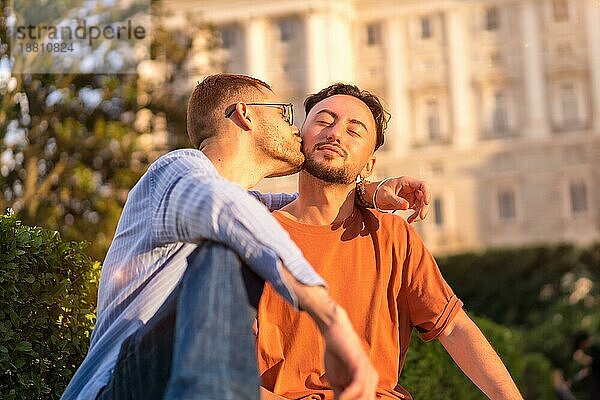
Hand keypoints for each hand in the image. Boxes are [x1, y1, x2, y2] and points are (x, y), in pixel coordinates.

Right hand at [279, 266, 377, 398]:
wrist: (335, 330)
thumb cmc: (336, 354)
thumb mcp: (337, 380)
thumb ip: (341, 394)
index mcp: (367, 383)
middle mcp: (371, 379)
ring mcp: (368, 371)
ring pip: (365, 396)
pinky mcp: (361, 364)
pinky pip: (360, 384)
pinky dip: (351, 394)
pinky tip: (341, 398)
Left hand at [367, 177, 429, 222]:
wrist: (374, 196)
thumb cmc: (379, 192)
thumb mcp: (385, 195)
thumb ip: (395, 200)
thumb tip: (407, 206)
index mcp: (407, 182)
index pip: (423, 185)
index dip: (427, 193)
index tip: (426, 202)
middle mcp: (411, 188)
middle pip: (424, 196)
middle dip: (424, 207)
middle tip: (421, 217)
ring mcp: (411, 195)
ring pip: (421, 204)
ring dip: (419, 213)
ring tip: (411, 220)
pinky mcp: (409, 203)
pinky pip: (417, 209)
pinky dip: (415, 216)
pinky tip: (410, 221)